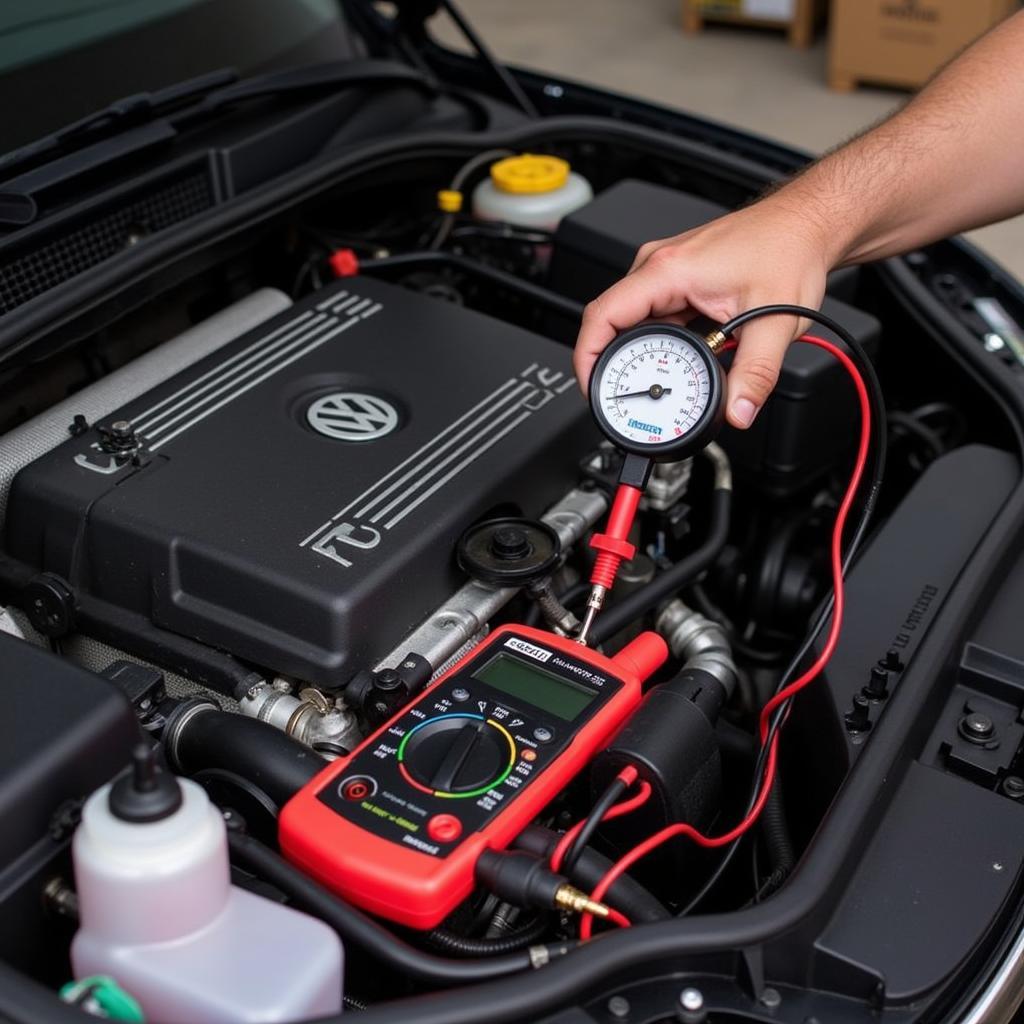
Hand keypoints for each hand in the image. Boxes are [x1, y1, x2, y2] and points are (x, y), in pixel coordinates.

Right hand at [573, 196, 834, 428]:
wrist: (807, 223)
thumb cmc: (789, 249)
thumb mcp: (776, 322)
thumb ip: (756, 374)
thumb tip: (738, 412)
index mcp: (668, 270)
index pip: (601, 316)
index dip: (587, 358)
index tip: (593, 389)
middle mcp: (658, 265)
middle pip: (610, 322)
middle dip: (614, 365)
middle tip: (627, 399)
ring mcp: (664, 271)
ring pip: (630, 321)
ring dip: (640, 355)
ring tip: (661, 382)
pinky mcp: (676, 279)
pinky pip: (650, 316)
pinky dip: (657, 343)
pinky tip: (678, 359)